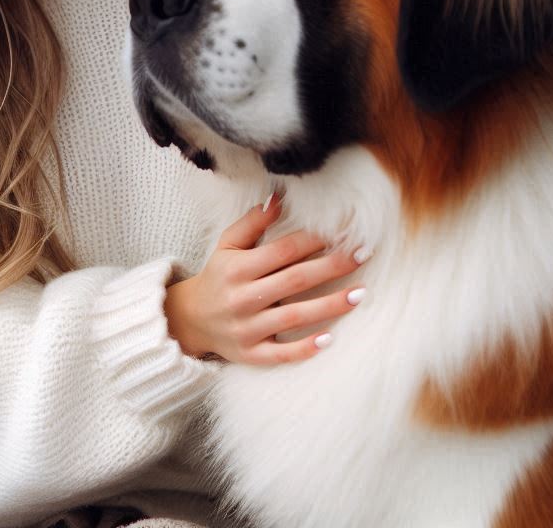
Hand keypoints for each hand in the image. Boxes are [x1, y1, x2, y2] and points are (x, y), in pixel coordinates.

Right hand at [164, 192, 368, 364]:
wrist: (190, 320)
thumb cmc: (218, 276)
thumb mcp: (227, 244)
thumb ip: (253, 222)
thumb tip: (279, 198)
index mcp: (238, 267)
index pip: (283, 251)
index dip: (314, 240)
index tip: (342, 233)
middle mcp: (243, 297)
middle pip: (295, 280)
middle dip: (331, 267)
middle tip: (362, 256)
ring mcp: (247, 328)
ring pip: (294, 316)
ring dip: (329, 305)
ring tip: (359, 294)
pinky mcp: (251, 354)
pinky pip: (281, 354)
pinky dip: (304, 348)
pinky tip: (329, 339)